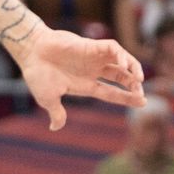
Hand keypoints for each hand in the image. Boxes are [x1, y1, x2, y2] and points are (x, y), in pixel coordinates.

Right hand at [16, 27, 144, 130]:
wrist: (30, 52)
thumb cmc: (37, 74)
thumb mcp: (48, 99)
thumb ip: (56, 113)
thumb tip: (55, 128)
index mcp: (85, 84)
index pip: (112, 92)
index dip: (128, 97)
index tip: (143, 102)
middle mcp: (92, 70)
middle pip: (121, 76)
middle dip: (133, 84)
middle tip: (140, 92)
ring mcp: (93, 57)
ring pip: (122, 61)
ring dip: (133, 68)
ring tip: (139, 79)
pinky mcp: (91, 45)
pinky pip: (112, 48)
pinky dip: (121, 55)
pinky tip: (123, 65)